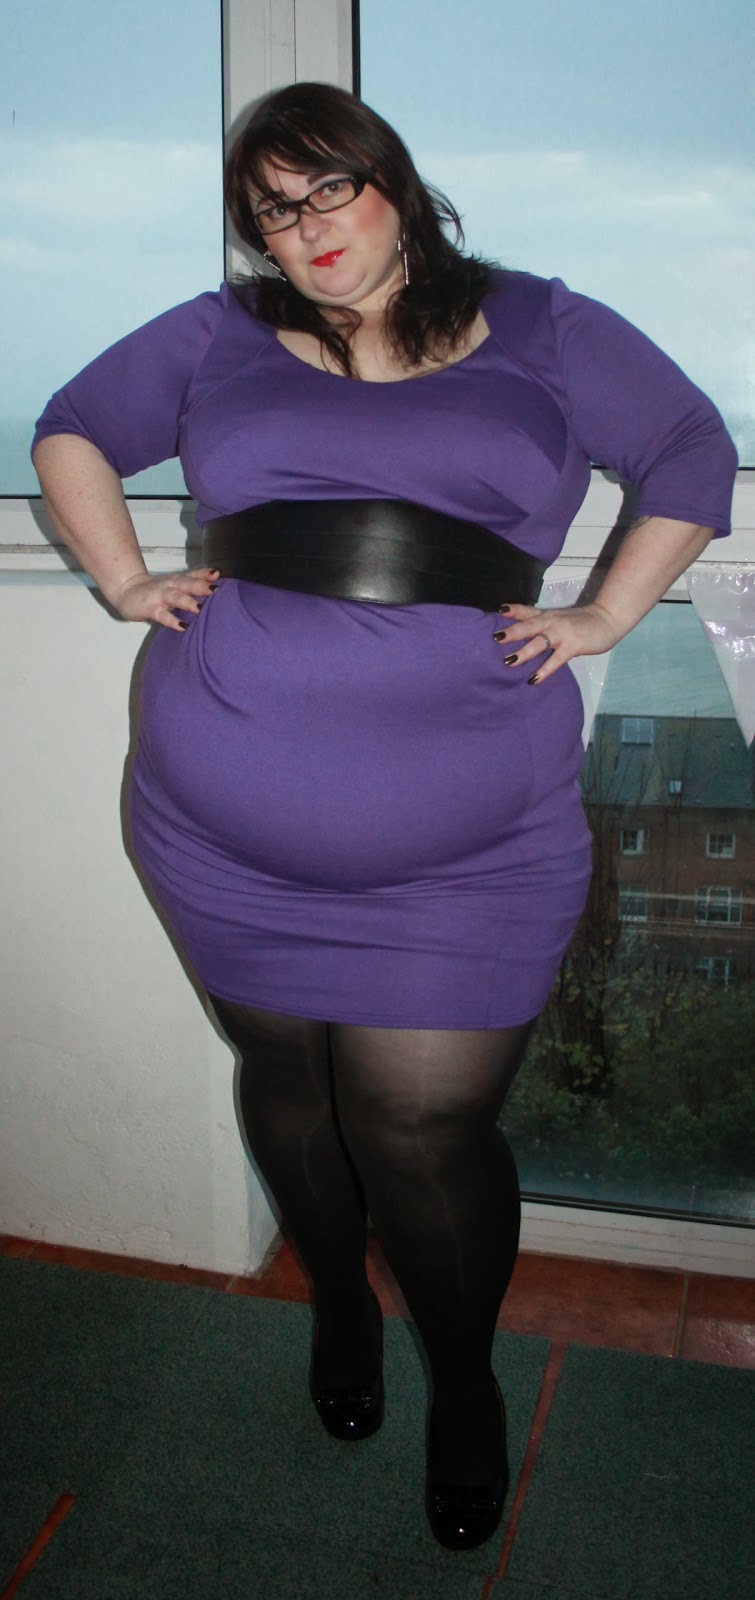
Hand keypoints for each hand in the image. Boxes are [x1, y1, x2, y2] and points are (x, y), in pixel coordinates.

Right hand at [112, 567, 220, 631]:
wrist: (126, 591)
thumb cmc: (156, 590)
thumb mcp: (174, 583)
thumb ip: (193, 582)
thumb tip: (216, 580)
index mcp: (177, 580)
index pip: (192, 575)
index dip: (204, 574)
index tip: (217, 574)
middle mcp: (170, 585)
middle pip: (186, 583)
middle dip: (200, 586)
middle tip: (215, 590)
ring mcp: (159, 596)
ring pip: (175, 597)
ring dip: (187, 602)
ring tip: (200, 608)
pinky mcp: (150, 608)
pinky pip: (162, 615)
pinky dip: (172, 621)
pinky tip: (182, 626)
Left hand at [493, 600, 620, 682]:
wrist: (607, 619)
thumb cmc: (582, 621)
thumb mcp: (560, 619)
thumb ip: (544, 625)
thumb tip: (524, 635)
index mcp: (548, 616)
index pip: (528, 611)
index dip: (513, 610)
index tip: (499, 610)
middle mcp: (552, 622)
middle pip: (529, 626)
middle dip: (512, 632)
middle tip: (495, 638)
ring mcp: (563, 634)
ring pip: (540, 642)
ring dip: (524, 652)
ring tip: (509, 661)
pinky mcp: (573, 646)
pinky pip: (556, 660)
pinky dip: (544, 670)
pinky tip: (534, 679)